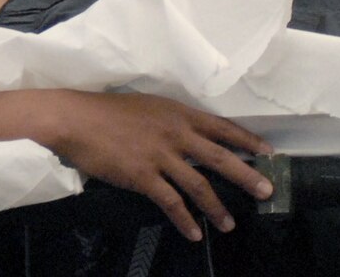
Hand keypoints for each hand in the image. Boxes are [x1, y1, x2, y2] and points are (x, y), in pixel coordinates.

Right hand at [40, 91, 273, 241]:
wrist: (73, 119)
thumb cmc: (104, 110)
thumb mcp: (144, 106)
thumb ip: (168, 120)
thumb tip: (186, 136)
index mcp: (176, 113)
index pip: (221, 126)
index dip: (246, 140)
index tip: (267, 152)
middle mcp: (174, 133)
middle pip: (220, 157)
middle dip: (246, 175)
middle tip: (267, 191)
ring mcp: (160, 155)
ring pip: (199, 185)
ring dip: (217, 207)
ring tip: (229, 224)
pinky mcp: (143, 176)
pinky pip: (172, 202)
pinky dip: (185, 220)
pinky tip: (193, 232)